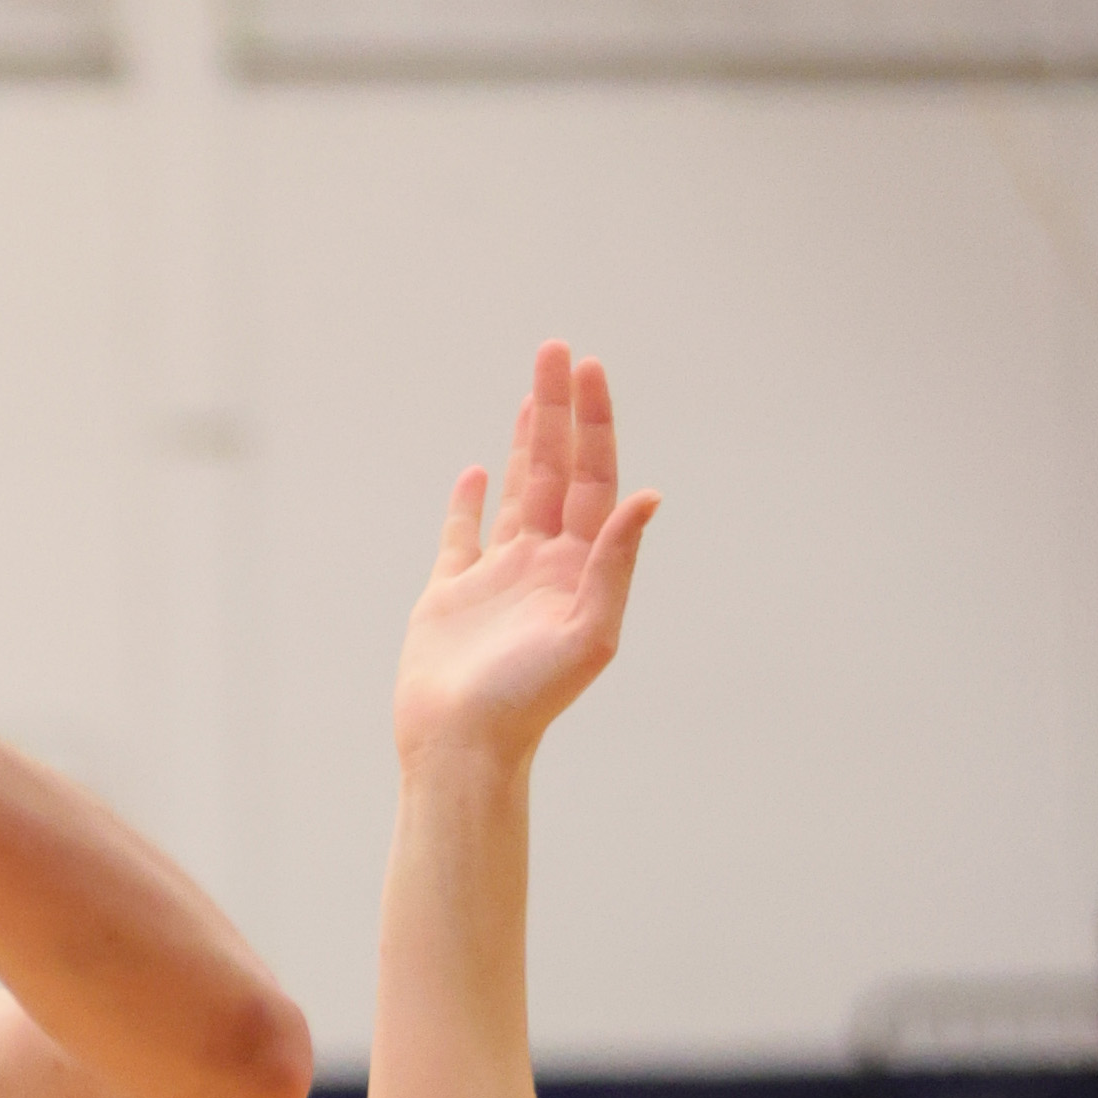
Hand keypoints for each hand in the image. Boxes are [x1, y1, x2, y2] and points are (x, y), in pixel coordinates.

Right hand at [393, 345, 658, 772]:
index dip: (594, 424)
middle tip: (557, 350)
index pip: (594, 479)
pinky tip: (478, 473)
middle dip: (559, 411)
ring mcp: (497, 578)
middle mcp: (544, 566)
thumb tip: (647, 496)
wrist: (462, 747)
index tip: (588, 370)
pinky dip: (471, 503)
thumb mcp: (589, 634)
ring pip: (518, 493)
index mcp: (578, 569)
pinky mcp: (451, 596)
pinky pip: (463, 536)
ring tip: (534, 391)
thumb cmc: (528, 701)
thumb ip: (615, 562)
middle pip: (557, 471)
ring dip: (528, 442)